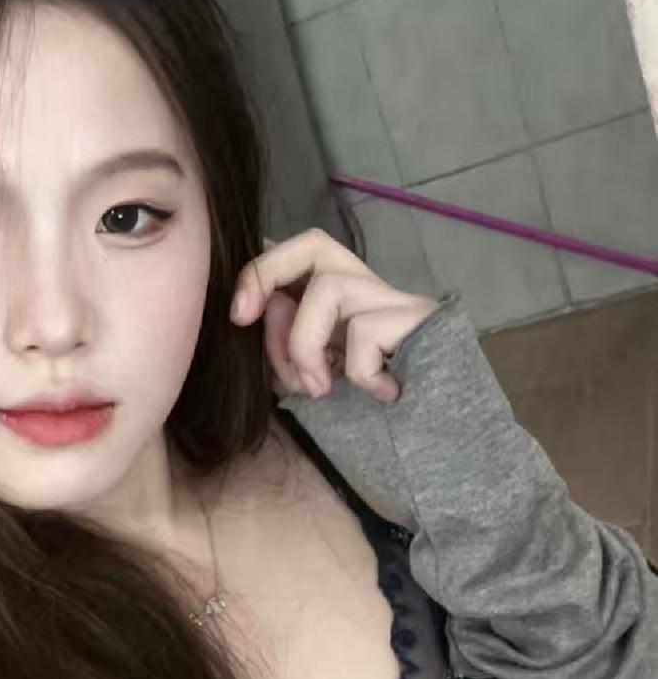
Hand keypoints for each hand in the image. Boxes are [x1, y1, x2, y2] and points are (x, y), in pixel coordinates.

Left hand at [229, 228, 439, 403]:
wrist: (440, 435)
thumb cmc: (371, 414)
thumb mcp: (309, 380)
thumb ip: (282, 348)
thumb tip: (271, 308)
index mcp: (340, 302)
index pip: (299, 255)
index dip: (260, 270)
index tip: (239, 316)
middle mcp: (368, 290)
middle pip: (315, 242)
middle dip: (267, 272)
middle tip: (246, 318)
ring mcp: (398, 302)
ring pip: (329, 287)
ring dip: (304, 343)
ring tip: (319, 388)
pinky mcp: (422, 321)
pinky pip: (365, 331)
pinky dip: (357, 370)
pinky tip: (379, 393)